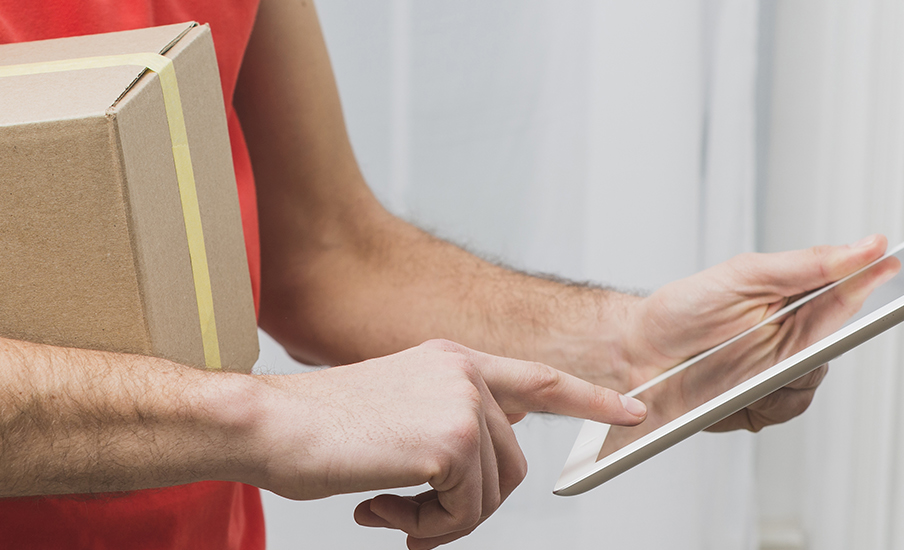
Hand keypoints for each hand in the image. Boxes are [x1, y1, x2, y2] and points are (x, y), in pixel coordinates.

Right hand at [249, 339, 645, 548]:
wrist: (268, 425)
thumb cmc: (312, 430)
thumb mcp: (391, 413)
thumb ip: (442, 430)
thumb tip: (476, 476)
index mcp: (450, 361)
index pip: (537, 380)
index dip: (591, 399)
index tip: (635, 412)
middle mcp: (464, 373)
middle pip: (513, 467)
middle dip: (466, 506)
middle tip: (407, 517)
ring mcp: (463, 404)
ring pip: (490, 496)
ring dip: (438, 521)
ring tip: (385, 508)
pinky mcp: (452, 442)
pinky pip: (465, 513)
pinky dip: (426, 529)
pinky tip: (380, 509)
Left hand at [616, 235, 895, 431]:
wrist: (634, 355)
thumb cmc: (683, 310)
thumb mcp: (745, 274)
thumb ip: (809, 264)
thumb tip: (867, 247)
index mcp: (796, 296)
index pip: (851, 290)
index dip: (874, 283)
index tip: (895, 268)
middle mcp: (794, 335)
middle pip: (838, 341)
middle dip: (820, 339)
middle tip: (794, 333)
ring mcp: (779, 373)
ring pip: (812, 380)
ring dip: (786, 374)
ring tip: (749, 362)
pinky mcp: (762, 406)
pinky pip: (785, 409)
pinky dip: (766, 400)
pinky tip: (739, 389)